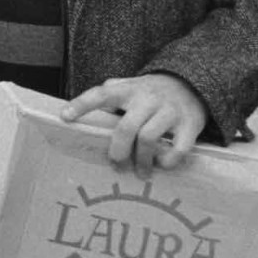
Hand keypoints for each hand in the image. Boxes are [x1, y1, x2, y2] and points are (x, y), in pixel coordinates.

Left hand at [62, 74, 208, 177]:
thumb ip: (110, 95)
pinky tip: (162, 165)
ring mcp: (170, 111)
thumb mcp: (130, 86)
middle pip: (126, 128)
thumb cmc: (151, 92)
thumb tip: (81, 110)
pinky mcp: (190, 124)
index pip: (101, 94)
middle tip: (117, 166)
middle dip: (118, 152)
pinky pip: (177, 148)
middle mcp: (148, 98)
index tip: (65, 116)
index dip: (82, 104)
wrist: (192, 84)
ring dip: (142, 161)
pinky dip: (168, 161)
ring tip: (141, 173)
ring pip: (148, 139)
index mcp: (129, 90)